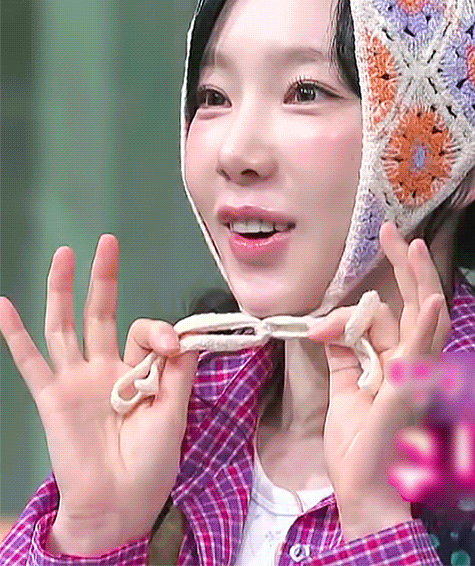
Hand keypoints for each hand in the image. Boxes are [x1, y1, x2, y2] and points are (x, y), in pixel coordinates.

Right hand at [0, 235, 198, 555]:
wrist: (119, 502)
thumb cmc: (151, 463)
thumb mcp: (174, 414)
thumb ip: (177, 375)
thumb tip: (186, 335)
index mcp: (139, 373)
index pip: (146, 333)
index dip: (159, 330)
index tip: (172, 344)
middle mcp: (106, 369)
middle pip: (103, 314)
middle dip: (105, 279)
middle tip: (108, 242)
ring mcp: (76, 380)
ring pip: (66, 326)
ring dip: (63, 290)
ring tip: (65, 254)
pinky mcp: (52, 397)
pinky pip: (30, 362)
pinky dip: (15, 335)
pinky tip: (4, 305)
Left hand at [308, 222, 450, 540]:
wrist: (363, 490)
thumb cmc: (358, 445)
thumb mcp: (346, 390)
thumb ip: (343, 354)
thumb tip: (328, 324)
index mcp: (400, 362)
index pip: (391, 315)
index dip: (373, 293)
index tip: (353, 279)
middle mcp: (415, 364)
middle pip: (418, 305)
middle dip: (406, 267)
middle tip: (392, 232)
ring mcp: (416, 377)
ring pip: (427, 320)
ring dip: (419, 282)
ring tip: (410, 247)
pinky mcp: (408, 393)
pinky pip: (421, 356)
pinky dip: (425, 327)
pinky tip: (430, 301)